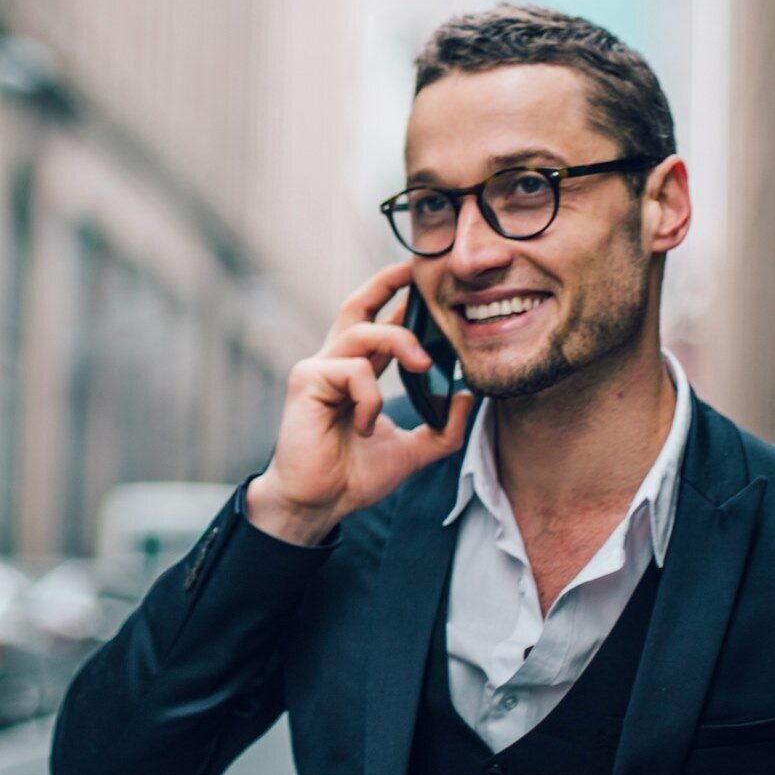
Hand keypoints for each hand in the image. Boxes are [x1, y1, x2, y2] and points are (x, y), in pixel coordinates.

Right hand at [246, 262, 474, 545]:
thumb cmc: (354, 476)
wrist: (320, 504)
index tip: (428, 283)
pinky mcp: (307, 381)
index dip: (400, 300)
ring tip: (422, 366)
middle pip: (358, 306)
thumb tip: (468, 396)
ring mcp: (318, 369)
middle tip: (416, 270)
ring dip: (399, 342)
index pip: (379, 324)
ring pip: (362, 331)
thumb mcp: (412, 451)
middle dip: (385, 282)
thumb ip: (442, 428)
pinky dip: (370, 397)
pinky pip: (352, 371)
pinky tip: (368, 426)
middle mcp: (336, 363)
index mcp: (357, 373)